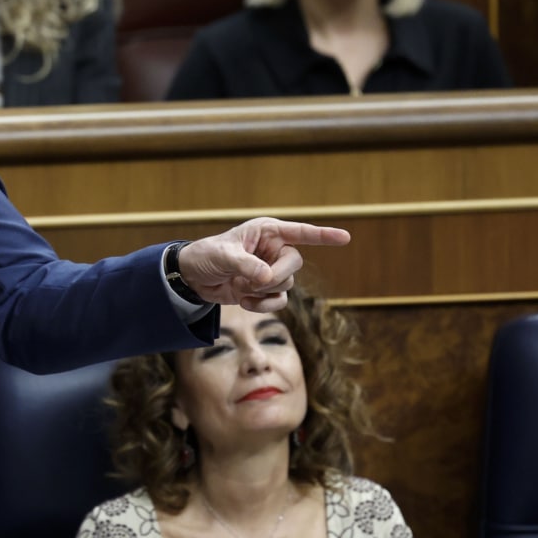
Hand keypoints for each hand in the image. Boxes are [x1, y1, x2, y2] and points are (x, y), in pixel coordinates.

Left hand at [177, 217, 350, 311]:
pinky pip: (279, 301)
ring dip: (264, 291)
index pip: (301, 232)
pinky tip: (243, 301)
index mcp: (266, 232)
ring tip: (241, 287)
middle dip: (275, 276)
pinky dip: (263, 305)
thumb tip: (267, 277)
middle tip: (252, 281)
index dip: (323, 235)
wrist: (192, 278)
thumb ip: (246, 265)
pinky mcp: (265, 290)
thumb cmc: (206, 256)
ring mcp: (271, 270)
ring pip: (287, 285)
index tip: (345, 238)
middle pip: (295, 265)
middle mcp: (273, 250)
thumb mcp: (223, 256)